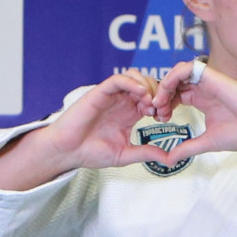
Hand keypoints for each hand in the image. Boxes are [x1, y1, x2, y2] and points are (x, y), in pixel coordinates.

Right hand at [0, 69, 175, 188]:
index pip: (152, 99)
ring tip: (149, 103)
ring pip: (134, 77)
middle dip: (158, 93)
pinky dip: (131, 82)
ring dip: (146, 86)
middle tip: (158, 110)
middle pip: (147, 84)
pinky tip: (139, 94)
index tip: (164, 118)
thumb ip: (146, 153)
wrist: (68, 152)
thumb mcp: (125, 154)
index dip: (162, 105)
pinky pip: (118, 80)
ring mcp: (112, 96)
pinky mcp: (100, 93)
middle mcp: (122, 102)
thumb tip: (169, 159)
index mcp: (130, 114)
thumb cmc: (91, 152)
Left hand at [152, 59, 236, 166]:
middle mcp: (203, 89)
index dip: (163, 104)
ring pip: (176, 73)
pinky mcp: (211, 76)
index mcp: (202, 100)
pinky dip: (171, 78)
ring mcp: (207, 81)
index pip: (176, 95)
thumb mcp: (207, 142)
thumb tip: (169, 160)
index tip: (160, 119)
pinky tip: (167, 95)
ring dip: (163, 86)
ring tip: (158, 104)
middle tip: (154, 112)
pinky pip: (185, 68)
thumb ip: (187, 148)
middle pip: (173, 83)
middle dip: (159, 96)